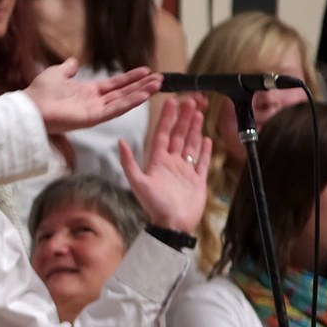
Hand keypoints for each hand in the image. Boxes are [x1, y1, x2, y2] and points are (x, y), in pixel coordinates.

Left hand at [23, 59, 159, 133]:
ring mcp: (95, 111)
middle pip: (124, 93)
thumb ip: (68, 68)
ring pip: (124, 101)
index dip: (131, 78)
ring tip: (158, 85)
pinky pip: (115, 110)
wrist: (30, 107)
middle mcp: (95, 102)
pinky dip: (130, 103)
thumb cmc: (40, 93)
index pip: (115, 84)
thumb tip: (74, 62)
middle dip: (142, 86)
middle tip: (160, 79)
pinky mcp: (93, 118)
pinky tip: (144, 96)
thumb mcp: (56, 74)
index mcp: (88, 91)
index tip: (146, 70)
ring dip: (141, 93)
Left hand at [121, 95, 209, 233]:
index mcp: (157, 162)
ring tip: (200, 112)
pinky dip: (205, 150)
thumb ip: (129, 162)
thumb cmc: (154, 206)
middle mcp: (170, 163)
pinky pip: (202, 162)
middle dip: (184, 118)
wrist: (172, 226)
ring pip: (190, 145)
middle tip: (191, 100)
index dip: (167, 118)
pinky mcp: (197, 180)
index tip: (172, 102)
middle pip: (178, 135)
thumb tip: (120, 141)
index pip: (162, 134)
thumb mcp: (138, 183)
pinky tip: (207, 138)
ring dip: (194, 129)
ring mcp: (185, 171)